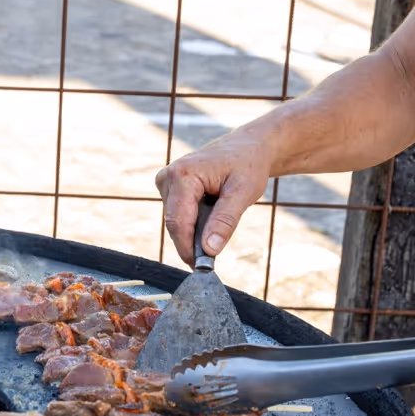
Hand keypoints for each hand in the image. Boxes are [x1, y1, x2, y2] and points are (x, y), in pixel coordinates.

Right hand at [154, 132, 272, 265]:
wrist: (247, 147)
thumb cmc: (248, 165)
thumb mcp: (243, 193)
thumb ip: (225, 221)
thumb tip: (210, 249)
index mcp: (183, 175)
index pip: (178, 222)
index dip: (188, 248)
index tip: (201, 268)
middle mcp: (168, 177)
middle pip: (174, 223)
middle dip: (191, 244)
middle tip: (210, 261)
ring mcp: (166, 182)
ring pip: (175, 221)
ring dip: (193, 233)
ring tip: (217, 231)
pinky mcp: (169, 187)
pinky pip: (177, 215)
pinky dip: (193, 224)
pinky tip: (209, 220)